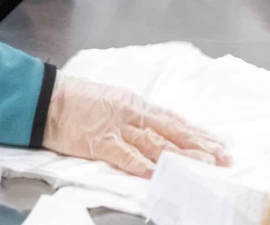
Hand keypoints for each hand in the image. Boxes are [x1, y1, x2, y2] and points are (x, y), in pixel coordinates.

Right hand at [43, 75, 230, 178]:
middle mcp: (131, 114)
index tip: (217, 143)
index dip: (196, 132)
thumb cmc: (76, 99)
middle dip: (199, 145)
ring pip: (155, 143)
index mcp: (135, 105)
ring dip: (180, 154)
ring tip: (203, 163)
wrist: (47, 98)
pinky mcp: (99, 141)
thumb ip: (134, 116)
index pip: (172, 120)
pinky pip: (123, 154)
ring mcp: (116, 128)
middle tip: (222, 157)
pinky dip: (139, 163)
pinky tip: (155, 172)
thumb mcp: (112, 101)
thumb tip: (155, 129)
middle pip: (171, 132)